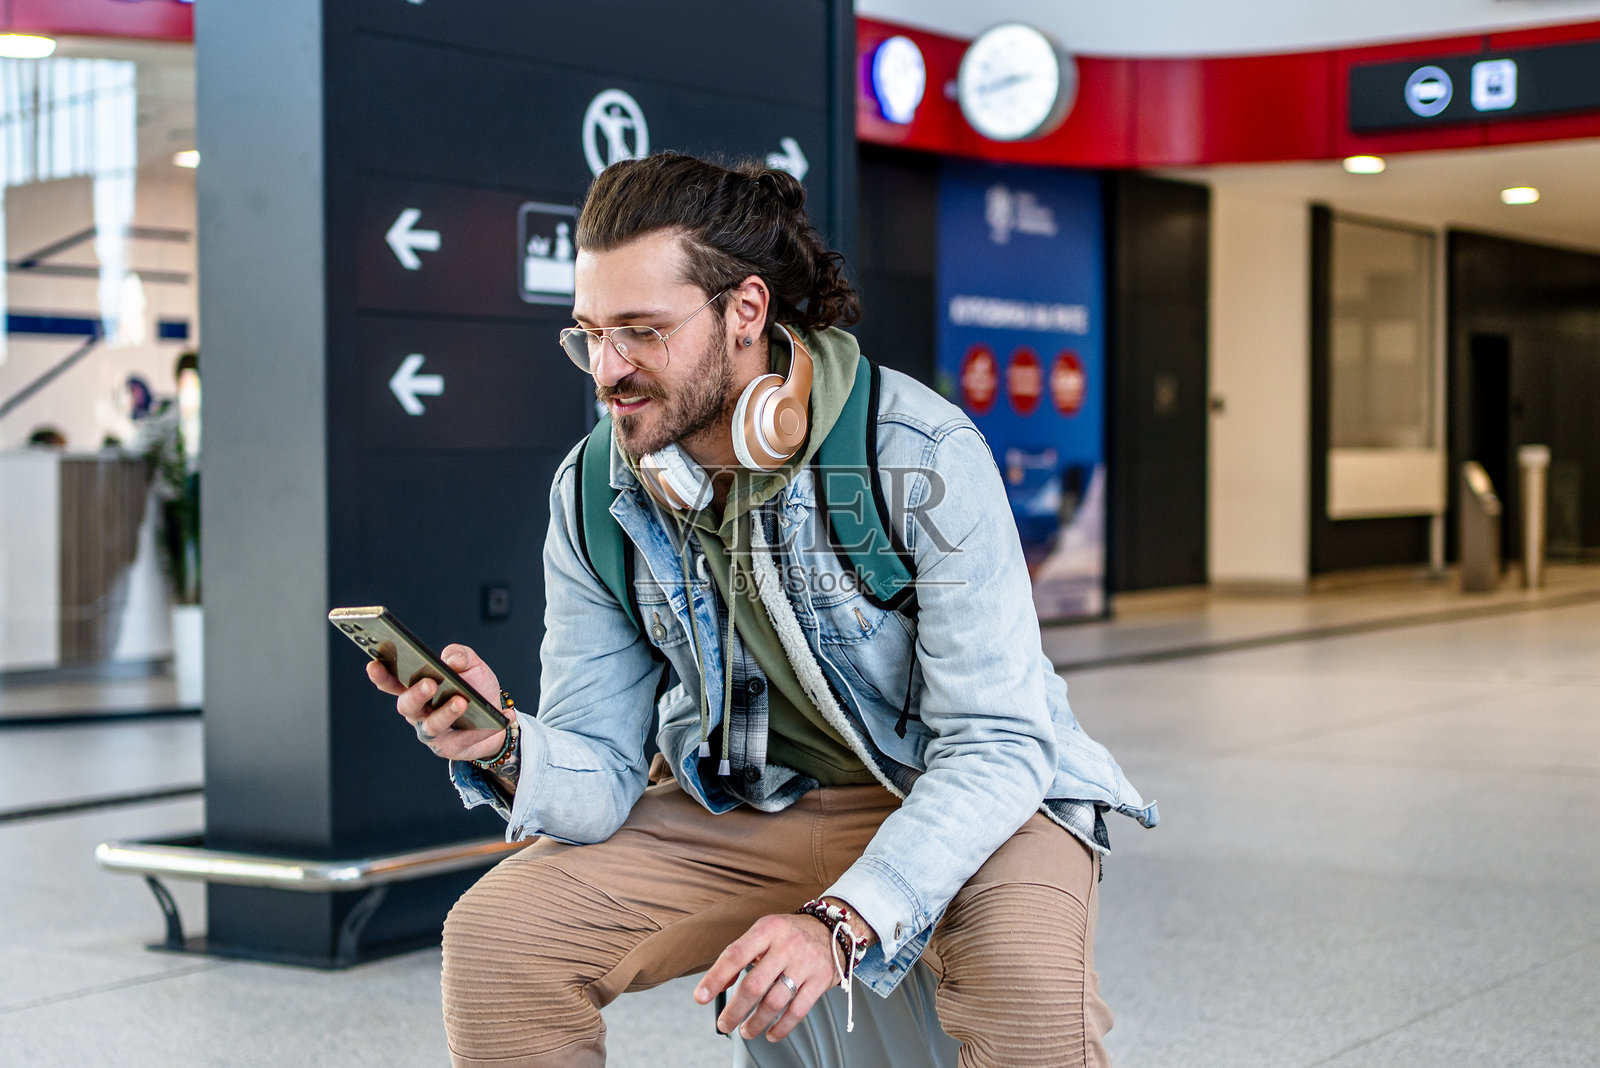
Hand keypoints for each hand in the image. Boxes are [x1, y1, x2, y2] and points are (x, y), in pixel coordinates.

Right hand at [366, 644, 505, 761]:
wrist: (496, 719)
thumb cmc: (475, 689)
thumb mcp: (472, 665)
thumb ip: (461, 656)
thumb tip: (451, 659)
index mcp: (417, 689)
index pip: (393, 683)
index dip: (381, 675)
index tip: (374, 664)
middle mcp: (420, 713)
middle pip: (407, 706)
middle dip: (416, 694)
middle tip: (429, 683)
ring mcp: (434, 732)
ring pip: (433, 725)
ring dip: (446, 713)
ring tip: (462, 702)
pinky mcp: (452, 748)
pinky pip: (463, 740)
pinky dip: (481, 728)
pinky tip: (500, 717)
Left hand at [694, 914, 839, 1041]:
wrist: (833, 927)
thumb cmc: (791, 933)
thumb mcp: (764, 932)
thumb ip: (740, 955)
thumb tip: (716, 984)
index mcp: (768, 929)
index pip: (735, 955)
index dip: (715, 978)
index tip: (701, 997)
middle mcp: (787, 945)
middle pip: (754, 985)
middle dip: (735, 1010)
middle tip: (724, 1023)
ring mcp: (805, 963)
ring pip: (775, 1002)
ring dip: (756, 1022)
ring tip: (746, 1031)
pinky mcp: (821, 980)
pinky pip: (798, 1010)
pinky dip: (782, 1027)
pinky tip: (771, 1033)